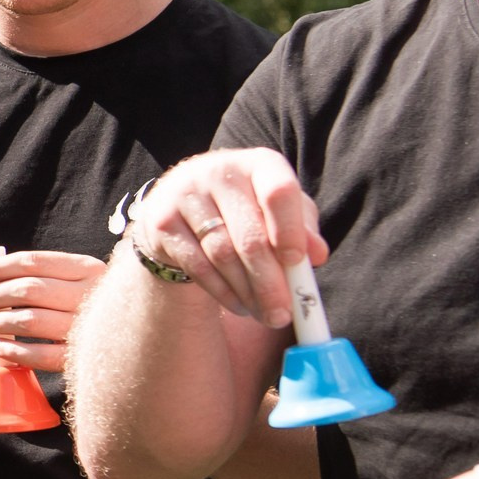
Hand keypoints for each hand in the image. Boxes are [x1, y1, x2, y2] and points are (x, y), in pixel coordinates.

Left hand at [0, 249, 106, 370]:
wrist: (143, 341)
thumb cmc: (98, 307)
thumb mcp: (82, 281)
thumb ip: (48, 276)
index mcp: (88, 268)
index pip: (32, 262)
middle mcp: (91, 295)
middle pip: (27, 290)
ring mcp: (90, 328)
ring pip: (29, 321)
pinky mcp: (86, 358)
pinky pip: (42, 356)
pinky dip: (13, 351)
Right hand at [125, 150, 325, 327]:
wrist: (183, 203)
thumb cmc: (246, 207)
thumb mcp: (279, 210)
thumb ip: (302, 228)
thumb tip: (316, 255)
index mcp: (258, 164)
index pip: (279, 192)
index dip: (290, 230)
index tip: (298, 263)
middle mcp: (219, 173)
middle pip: (250, 235)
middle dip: (270, 281)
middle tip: (284, 313)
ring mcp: (185, 196)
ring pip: (223, 256)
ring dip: (248, 292)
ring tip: (266, 314)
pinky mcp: (162, 222)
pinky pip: (197, 266)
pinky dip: (223, 292)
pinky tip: (241, 305)